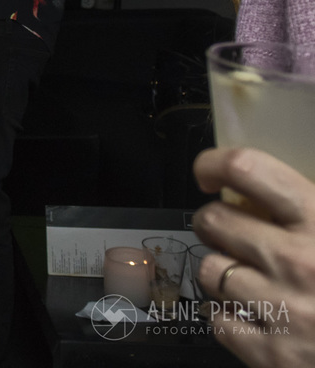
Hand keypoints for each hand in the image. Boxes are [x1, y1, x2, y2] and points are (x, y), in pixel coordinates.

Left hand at [192, 147, 314, 366]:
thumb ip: (313, 207)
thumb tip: (265, 181)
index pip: (247, 170)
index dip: (215, 164)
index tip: (209, 173)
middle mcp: (299, 262)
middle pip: (213, 221)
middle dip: (214, 224)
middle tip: (229, 232)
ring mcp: (284, 310)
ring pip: (209, 271)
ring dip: (224, 273)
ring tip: (253, 278)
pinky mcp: (272, 355)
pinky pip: (219, 320)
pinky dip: (232, 318)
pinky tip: (260, 316)